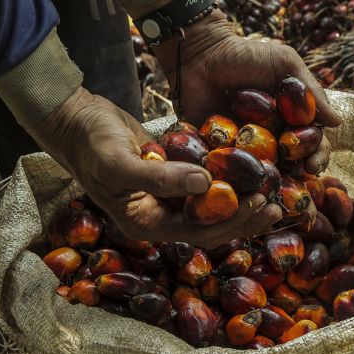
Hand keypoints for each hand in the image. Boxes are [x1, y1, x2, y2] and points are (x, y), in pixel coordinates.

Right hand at [27, 87, 281, 246]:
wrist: (78, 120)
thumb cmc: (90, 144)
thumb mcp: (119, 163)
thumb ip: (159, 178)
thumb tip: (206, 185)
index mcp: (147, 223)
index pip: (199, 233)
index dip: (232, 222)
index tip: (260, 203)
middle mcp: (162, 214)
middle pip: (213, 225)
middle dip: (245, 217)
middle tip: (275, 204)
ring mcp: (169, 195)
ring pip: (213, 206)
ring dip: (241, 200)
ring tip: (271, 190)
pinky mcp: (175, 174)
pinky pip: (207, 183)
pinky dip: (228, 179)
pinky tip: (251, 169)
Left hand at [155, 10, 341, 176]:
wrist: (200, 54)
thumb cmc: (245, 55)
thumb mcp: (284, 64)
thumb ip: (311, 90)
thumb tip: (338, 122)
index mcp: (290, 118)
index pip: (311, 143)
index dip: (317, 156)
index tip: (314, 164)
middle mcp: (270, 137)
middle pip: (291, 163)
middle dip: (297, 175)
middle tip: (295, 179)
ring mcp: (244, 147)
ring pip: (262, 173)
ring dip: (269, 184)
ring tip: (269, 190)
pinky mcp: (217, 153)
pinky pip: (228, 173)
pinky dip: (234, 183)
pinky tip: (239, 189)